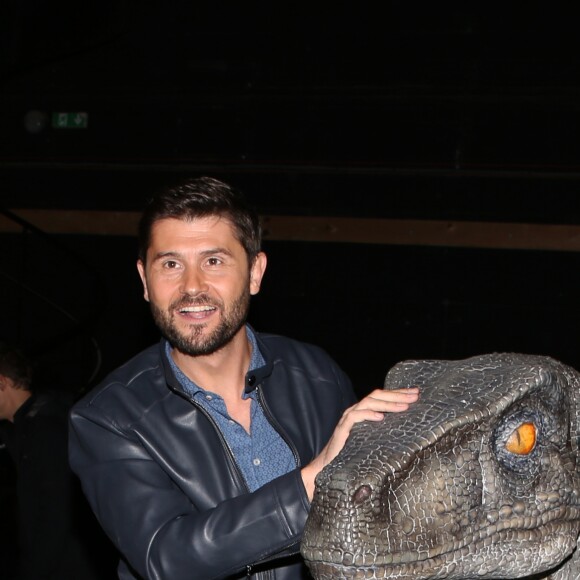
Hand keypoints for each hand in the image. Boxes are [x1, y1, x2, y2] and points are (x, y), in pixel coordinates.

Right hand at [301, 388, 418, 499]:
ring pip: (368, 403)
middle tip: (415, 396)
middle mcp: (355, 411)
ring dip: (387, 404)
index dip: (398, 393)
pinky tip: (380, 417)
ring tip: (403, 406)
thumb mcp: (371, 439)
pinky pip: (355, 417)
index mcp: (363, 412)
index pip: (382, 396)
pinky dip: (368, 414)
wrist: (327, 466)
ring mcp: (348, 419)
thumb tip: (407, 429)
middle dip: (397, 395)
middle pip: (377, 396)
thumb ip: (382, 431)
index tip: (415, 393)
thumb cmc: (351, 454)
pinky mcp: (342, 429)